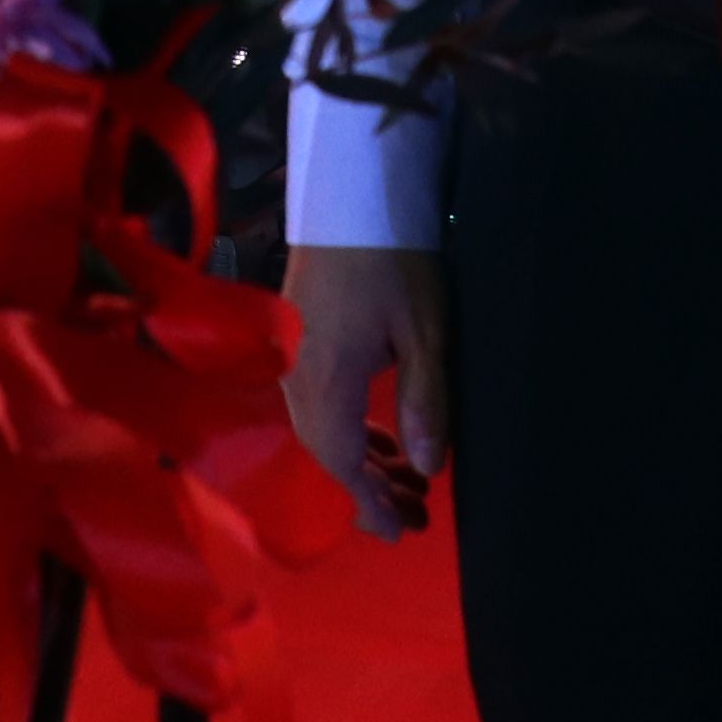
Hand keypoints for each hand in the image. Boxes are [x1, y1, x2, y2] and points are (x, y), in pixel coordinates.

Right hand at [282, 242, 451, 539]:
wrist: (351, 189)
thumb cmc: (394, 257)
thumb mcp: (424, 329)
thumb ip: (425, 401)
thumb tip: (427, 468)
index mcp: (325, 382)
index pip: (342, 462)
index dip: (370, 502)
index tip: (400, 532)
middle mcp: (298, 377)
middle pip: (329, 451)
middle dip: (371, 488)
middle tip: (416, 516)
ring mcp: (294, 355)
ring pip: (324, 427)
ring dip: (363, 459)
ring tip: (407, 482)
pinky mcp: (300, 335)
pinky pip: (321, 401)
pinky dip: (351, 426)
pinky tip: (381, 434)